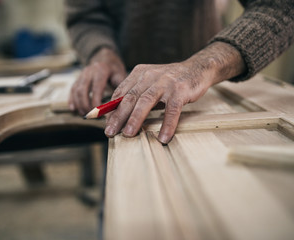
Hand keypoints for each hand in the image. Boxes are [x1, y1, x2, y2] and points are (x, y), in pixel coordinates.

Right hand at [69, 48, 126, 115]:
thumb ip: (120, 89)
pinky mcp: (78, 78)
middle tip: (91, 115)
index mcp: (102, 70)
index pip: (97, 88)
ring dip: (78, 104)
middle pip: (83, 89)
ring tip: (84, 114)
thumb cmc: (115, 70)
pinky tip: (73, 109)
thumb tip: (120, 106)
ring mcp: (82, 74)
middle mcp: (89, 71)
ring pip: (76, 90)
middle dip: (85, 105)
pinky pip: (72, 89)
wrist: (106, 59)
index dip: (96, 102)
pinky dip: (72, 100)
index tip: (100, 113)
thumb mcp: (121, 76)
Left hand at [104, 42, 245, 143]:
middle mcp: (149, 76)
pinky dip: (167, 125)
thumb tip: (118, 115)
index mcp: (139, 73)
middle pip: (129, 98)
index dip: (111, 109)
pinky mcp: (180, 91)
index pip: (120, 93)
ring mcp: (165, 83)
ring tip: (128, 134)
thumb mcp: (149, 82)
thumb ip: (135, 94)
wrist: (197, 68)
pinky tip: (163, 137)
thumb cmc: (169, 80)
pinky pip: (172, 110)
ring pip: (146, 102)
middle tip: (109, 132)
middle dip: (118, 117)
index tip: (105, 124)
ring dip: (135, 120)